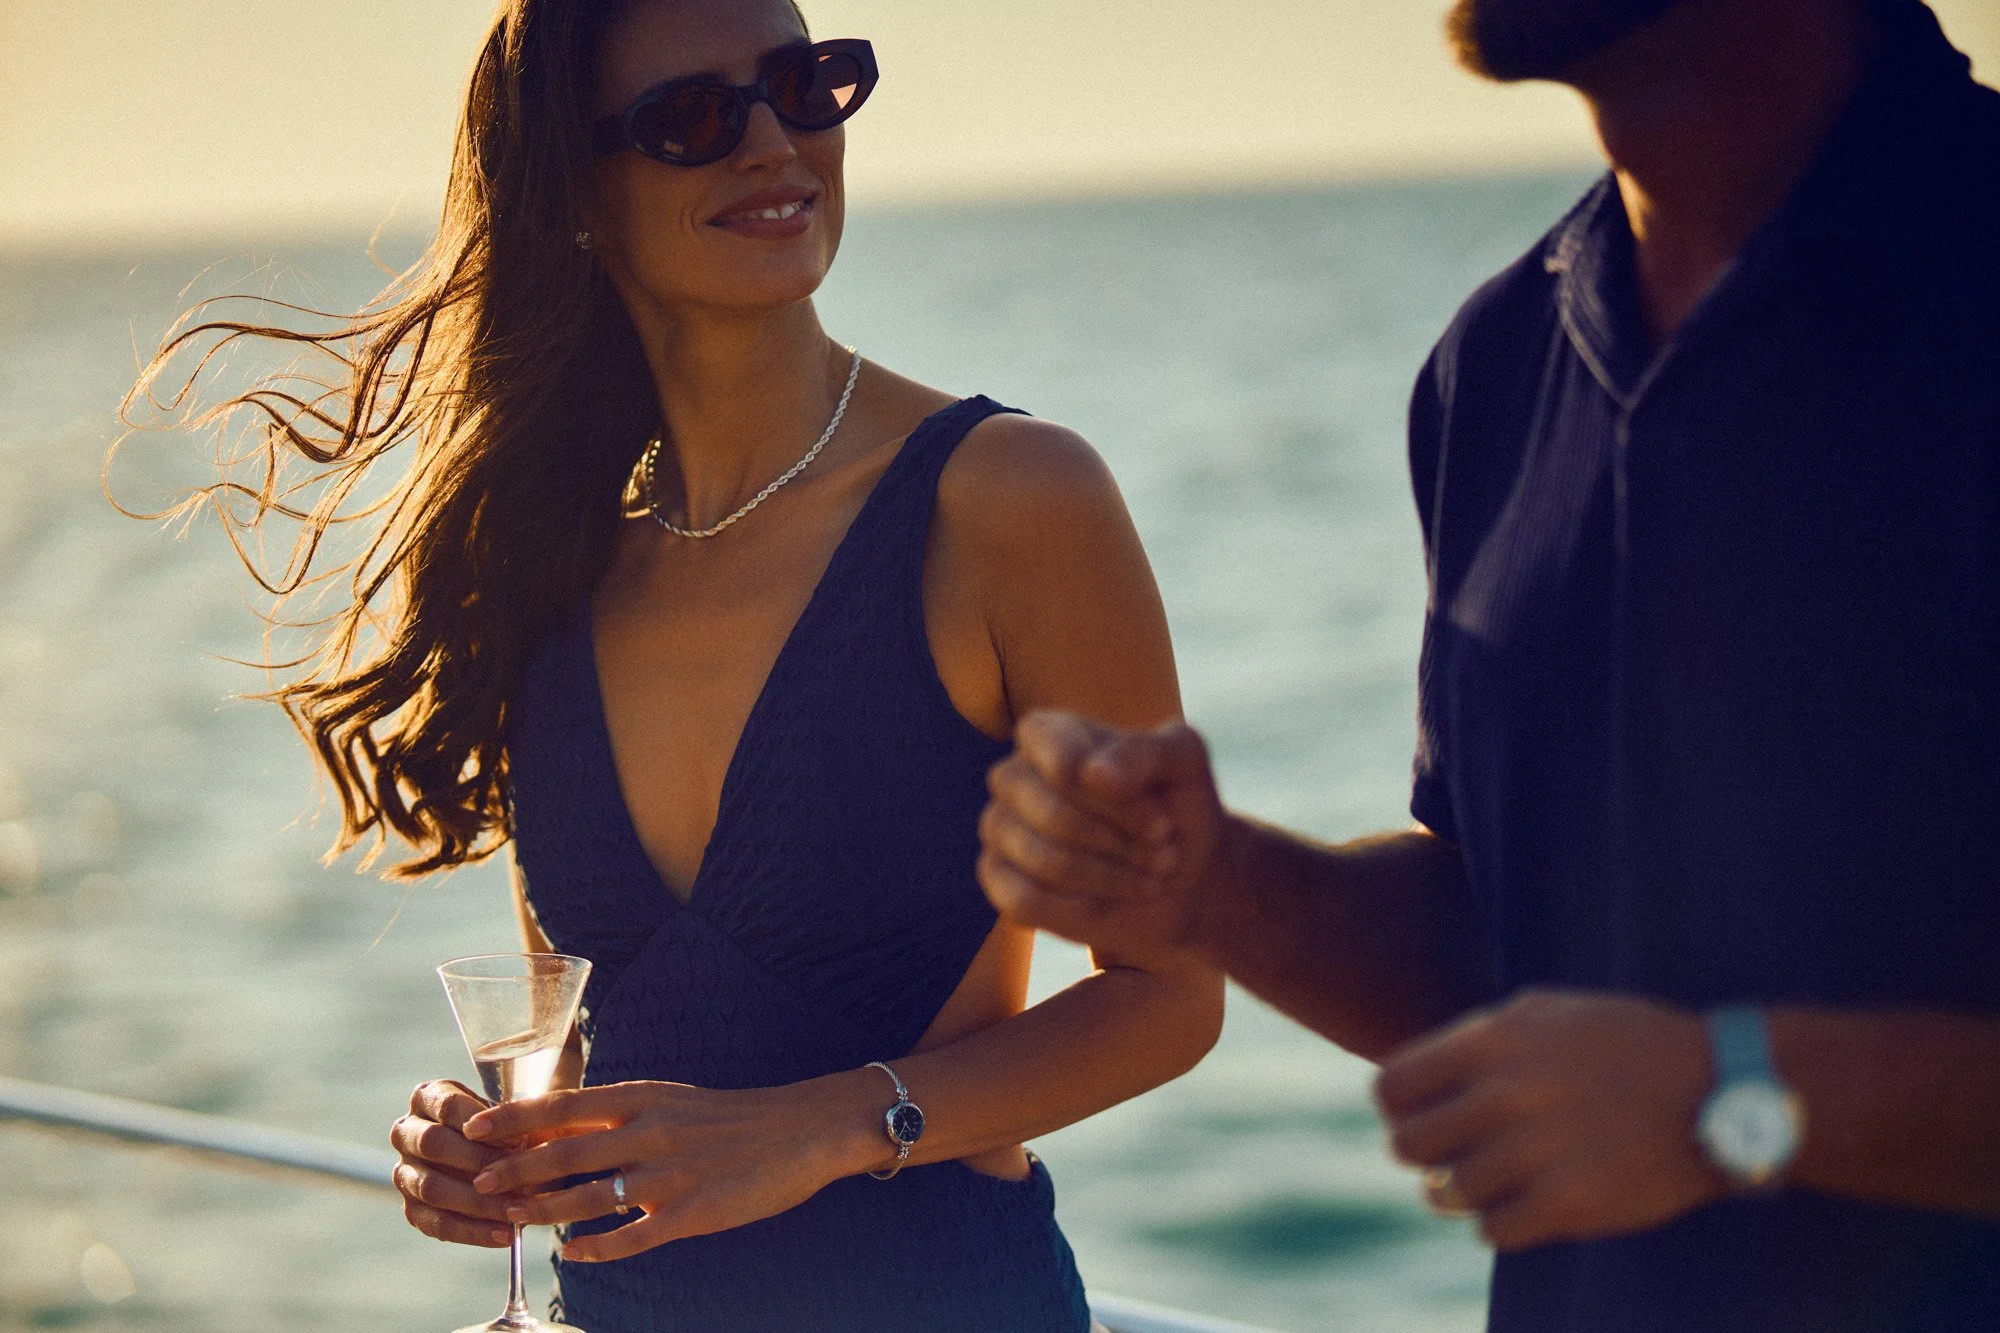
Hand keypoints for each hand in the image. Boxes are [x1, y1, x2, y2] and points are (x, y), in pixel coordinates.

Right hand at [389, 1080, 515, 1247]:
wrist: (491, 1151)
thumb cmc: (504, 1124)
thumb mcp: (507, 1111)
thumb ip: (511, 1121)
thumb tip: (524, 1147)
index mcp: (426, 1097)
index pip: (448, 1105)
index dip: (481, 1122)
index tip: (516, 1138)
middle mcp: (406, 1132)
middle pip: (432, 1144)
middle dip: (477, 1161)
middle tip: (517, 1176)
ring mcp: (403, 1171)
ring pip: (432, 1188)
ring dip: (476, 1202)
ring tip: (515, 1212)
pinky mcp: (411, 1207)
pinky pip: (437, 1224)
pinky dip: (472, 1232)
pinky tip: (504, 1235)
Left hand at [463, 1079, 853, 1261]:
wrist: (798, 1132)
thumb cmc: (727, 1117)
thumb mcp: (669, 1101)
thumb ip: (617, 1116)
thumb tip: (558, 1128)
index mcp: (643, 1099)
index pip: (564, 1106)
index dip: (515, 1118)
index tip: (475, 1128)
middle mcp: (650, 1133)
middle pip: (566, 1153)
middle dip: (517, 1170)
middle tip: (481, 1184)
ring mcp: (670, 1175)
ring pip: (590, 1198)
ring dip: (545, 1211)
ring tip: (513, 1221)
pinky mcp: (693, 1212)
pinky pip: (632, 1237)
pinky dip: (597, 1247)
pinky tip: (573, 1253)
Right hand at [978, 711, 1228, 958]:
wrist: (1182, 875)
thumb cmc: (1178, 807)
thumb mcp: (1183, 763)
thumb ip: (1145, 752)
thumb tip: (1092, 773)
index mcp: (1046, 733)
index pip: (1063, 763)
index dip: (1115, 802)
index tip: (1163, 824)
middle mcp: (1013, 776)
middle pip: (1053, 816)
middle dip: (1119, 844)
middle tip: (1166, 854)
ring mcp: (1000, 827)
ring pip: (1043, 862)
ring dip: (1110, 877)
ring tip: (1151, 876)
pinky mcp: (999, 877)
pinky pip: (1024, 900)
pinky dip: (1079, 908)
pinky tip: (1110, 900)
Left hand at [1375, 989, 1725, 1250]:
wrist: (1719, 1089)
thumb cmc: (1626, 1045)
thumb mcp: (1545, 1013)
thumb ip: (1476, 1040)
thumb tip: (1414, 1078)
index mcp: (1493, 1039)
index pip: (1392, 1087)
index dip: (1395, 1109)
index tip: (1414, 1117)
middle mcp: (1506, 1093)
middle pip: (1407, 1146)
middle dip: (1422, 1155)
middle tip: (1447, 1156)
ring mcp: (1536, 1151)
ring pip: (1447, 1194)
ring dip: (1463, 1193)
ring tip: (1490, 1181)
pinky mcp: (1570, 1203)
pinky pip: (1491, 1232)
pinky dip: (1499, 1224)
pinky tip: (1522, 1206)